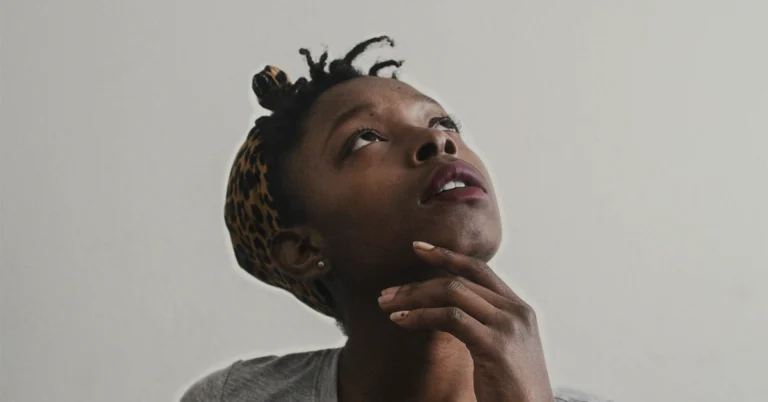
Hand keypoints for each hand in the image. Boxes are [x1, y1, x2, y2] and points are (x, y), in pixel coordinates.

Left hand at [377, 241, 553, 401]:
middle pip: (459, 280)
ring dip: (413, 297)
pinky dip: (421, 316)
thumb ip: (483, 325)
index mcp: (519, 309)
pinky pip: (450, 318)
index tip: (418, 248)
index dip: (447, 256)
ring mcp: (507, 326)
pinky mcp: (494, 345)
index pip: (480, 270)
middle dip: (418, 284)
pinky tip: (401, 321)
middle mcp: (515, 312)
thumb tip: (448, 311)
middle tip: (387, 293)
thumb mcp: (501, 349)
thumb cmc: (512, 391)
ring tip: (387, 305)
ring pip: (452, 293)